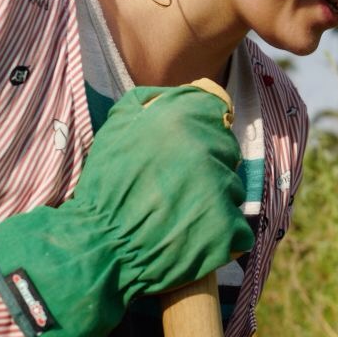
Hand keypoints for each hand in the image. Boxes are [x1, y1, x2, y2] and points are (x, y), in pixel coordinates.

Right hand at [0, 83, 251, 336]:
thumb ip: (154, 101)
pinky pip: (238, 226)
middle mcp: (205, 149)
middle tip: (179, 186)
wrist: (99, 247)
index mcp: (181, 121)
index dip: (203, 128)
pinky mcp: (226, 228)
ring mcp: (220, 189)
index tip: (188, 148)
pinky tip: (193, 236)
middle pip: (227, 149)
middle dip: (209, 163)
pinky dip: (221, 234)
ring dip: (215, 198)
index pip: (216, 111)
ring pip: (233, 187)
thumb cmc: (106, 187)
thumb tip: (195, 89)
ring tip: (182, 212)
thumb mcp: (119, 128)